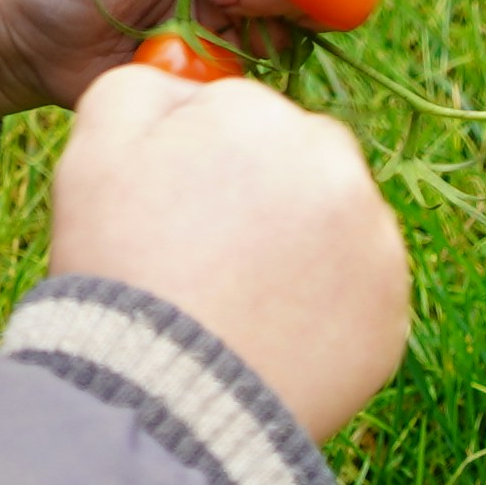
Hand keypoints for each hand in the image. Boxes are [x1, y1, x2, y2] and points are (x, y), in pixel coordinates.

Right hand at [45, 64, 410, 444]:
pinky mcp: (392, 315)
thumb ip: (142, 90)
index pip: (235, 119)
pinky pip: (355, 296)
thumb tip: (188, 83)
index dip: (195, 166)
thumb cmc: (122, 270)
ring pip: (332, 228)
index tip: (172, 216)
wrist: (165, 401)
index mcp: (261, 115)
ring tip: (237, 304)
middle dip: (259, 198)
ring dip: (297, 251)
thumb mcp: (93, 150)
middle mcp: (335, 165)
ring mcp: (375, 243)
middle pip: (296, 166)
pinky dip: (322, 311)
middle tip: (207, 261)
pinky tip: (271, 336)